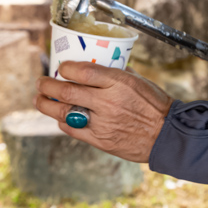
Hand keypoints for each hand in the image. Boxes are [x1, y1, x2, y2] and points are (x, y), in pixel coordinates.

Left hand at [36, 61, 173, 161]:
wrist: (167, 134)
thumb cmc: (156, 105)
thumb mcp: (140, 81)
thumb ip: (118, 74)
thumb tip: (101, 66)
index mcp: (118, 83)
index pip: (83, 71)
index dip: (66, 67)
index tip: (61, 66)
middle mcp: (107, 102)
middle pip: (67, 91)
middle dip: (47, 85)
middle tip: (41, 82)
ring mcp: (102, 122)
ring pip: (64, 112)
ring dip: (46, 105)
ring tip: (40, 100)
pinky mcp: (101, 140)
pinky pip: (73, 130)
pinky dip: (63, 123)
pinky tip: (60, 118)